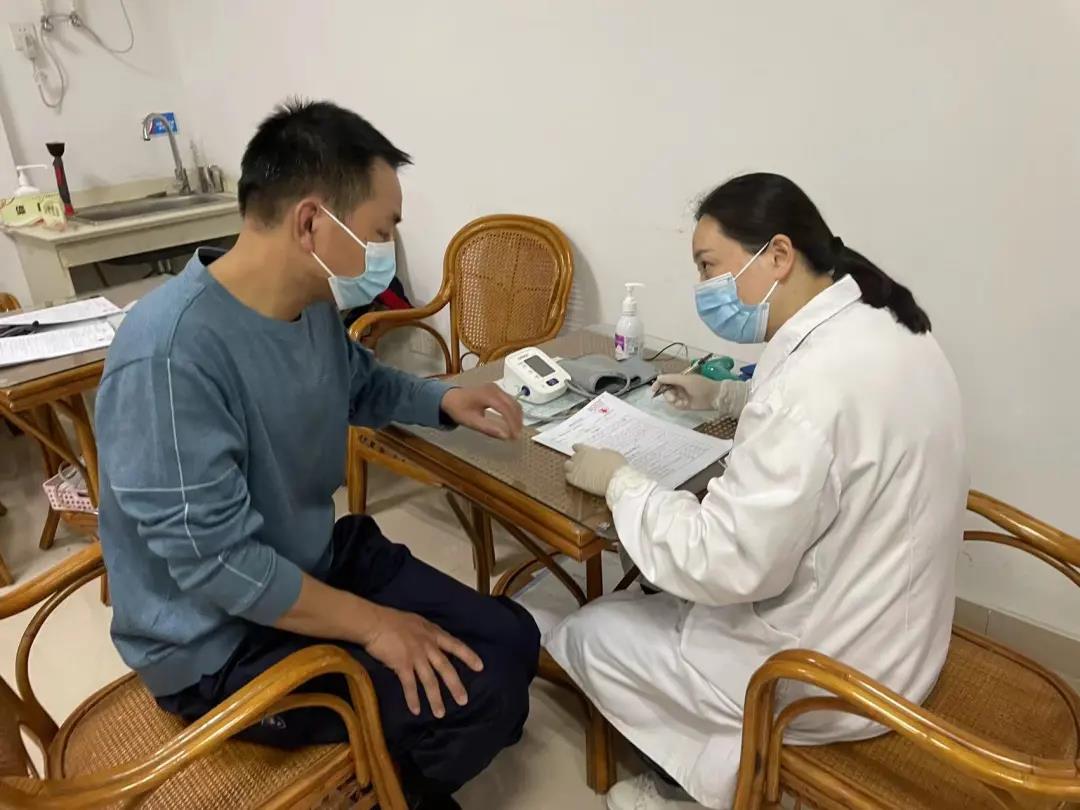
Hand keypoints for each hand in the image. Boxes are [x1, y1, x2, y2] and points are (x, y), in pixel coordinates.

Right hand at [361, 604, 483, 717]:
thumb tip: (432, 643)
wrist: (374, 622)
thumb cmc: (393, 620)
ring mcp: (416, 655)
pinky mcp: (402, 664)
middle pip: (446, 668)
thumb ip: (427, 634)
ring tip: (440, 714)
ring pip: (430, 681)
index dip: (469, 656)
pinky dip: (413, 699)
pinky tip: (416, 710)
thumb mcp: (417, 623)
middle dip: (455, 685)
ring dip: (435, 699)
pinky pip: (410, 685)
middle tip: (464, 701)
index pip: (456, 645)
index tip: (480, 667)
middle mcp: (428, 645)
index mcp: (433, 634)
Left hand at [441, 384, 522, 439]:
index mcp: (486, 395)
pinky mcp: (497, 390)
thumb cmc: (459, 408)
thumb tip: (505, 436)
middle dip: (517, 421)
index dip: (512, 423)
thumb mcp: (471, 421)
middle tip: (516, 436)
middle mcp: (494, 389)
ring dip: (517, 417)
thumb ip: (489, 428)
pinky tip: (513, 421)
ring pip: (514, 402)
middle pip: (513, 405)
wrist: (450, 398)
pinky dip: (514, 412)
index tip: (514, 435)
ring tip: (516, 431)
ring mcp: (496, 388)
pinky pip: (510, 400)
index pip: (505, 409)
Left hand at [564, 443, 627, 495]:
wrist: (615, 479)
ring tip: (577, 471)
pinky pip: (568, 477)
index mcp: (587, 450)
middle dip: (576, 460)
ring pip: (567, 466)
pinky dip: (571, 477)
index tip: (580, 451)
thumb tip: (599, 453)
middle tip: (581, 463)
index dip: (578, 449)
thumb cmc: (616, 466)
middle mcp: (579, 458)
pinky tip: (577, 479)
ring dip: (571, 468)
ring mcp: (576, 470)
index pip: (577, 446)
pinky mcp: (576, 481)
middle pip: (572, 457)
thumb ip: (601, 452)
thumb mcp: (611, 454)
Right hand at [652, 374, 748, 416]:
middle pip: (666, 391)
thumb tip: (658, 377)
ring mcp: (682, 396)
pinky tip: (684, 404)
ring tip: (681, 402)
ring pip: (670, 399)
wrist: (714, 396)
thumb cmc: (701, 385)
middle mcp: (679, 387)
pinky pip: (675, 405)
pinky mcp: (685, 404)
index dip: (658, 384)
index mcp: (679, 379)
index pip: (665, 380)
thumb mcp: (685, 380)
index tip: (653, 389)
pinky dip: (678, 405)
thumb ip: (671, 378)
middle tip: (673, 398)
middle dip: (667, 395)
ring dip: (673, 401)